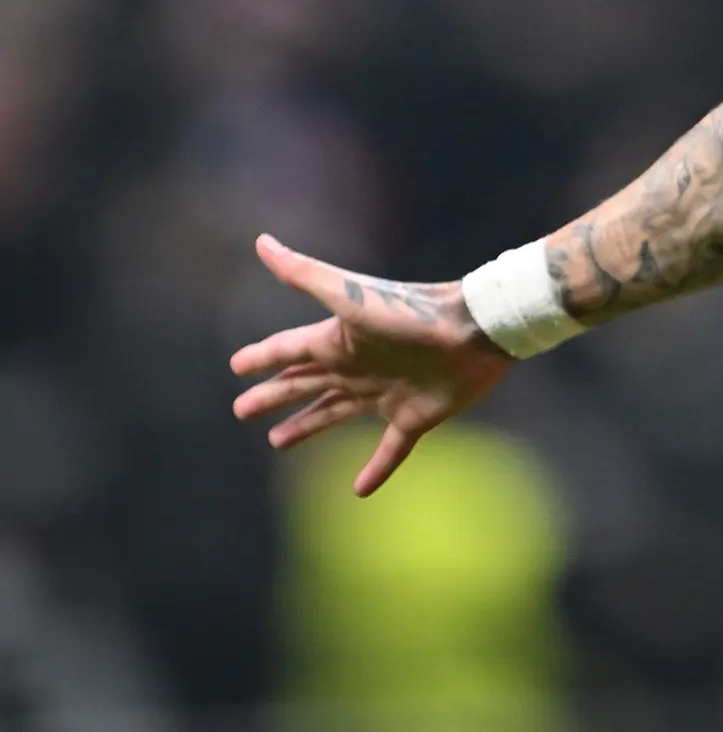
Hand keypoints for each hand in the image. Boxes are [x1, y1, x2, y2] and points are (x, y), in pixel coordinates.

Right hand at [228, 234, 515, 495]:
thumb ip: (305, 274)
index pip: (288, 351)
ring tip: (278, 441)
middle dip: (274, 396)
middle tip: (243, 411)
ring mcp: (386, 393)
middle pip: (305, 385)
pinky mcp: (415, 417)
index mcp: (339, 342)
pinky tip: (359, 489)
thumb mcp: (350, 296)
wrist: (477, 330)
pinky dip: (375, 469)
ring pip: (335, 414)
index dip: (261, 358)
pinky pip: (390, 450)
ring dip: (307, 426)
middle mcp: (358, 367)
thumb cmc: (412, 312)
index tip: (236, 366)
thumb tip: (261, 241)